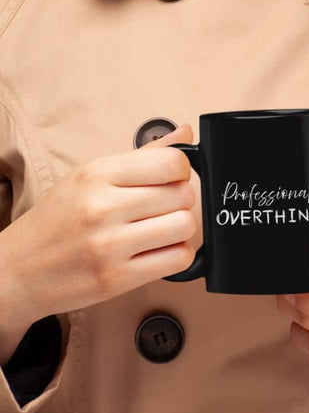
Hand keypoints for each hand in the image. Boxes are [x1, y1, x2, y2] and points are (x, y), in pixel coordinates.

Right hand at [0, 123, 197, 330]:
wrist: (17, 270)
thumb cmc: (57, 220)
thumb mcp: (90, 176)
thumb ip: (143, 155)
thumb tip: (186, 133)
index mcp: (97, 174)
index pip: (171, 162)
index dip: (182, 170)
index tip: (172, 178)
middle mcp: (103, 207)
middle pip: (182, 195)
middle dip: (181, 200)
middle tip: (163, 207)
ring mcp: (109, 245)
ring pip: (184, 226)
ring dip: (180, 229)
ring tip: (161, 230)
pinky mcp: (116, 279)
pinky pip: (177, 259)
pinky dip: (177, 254)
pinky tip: (158, 250)